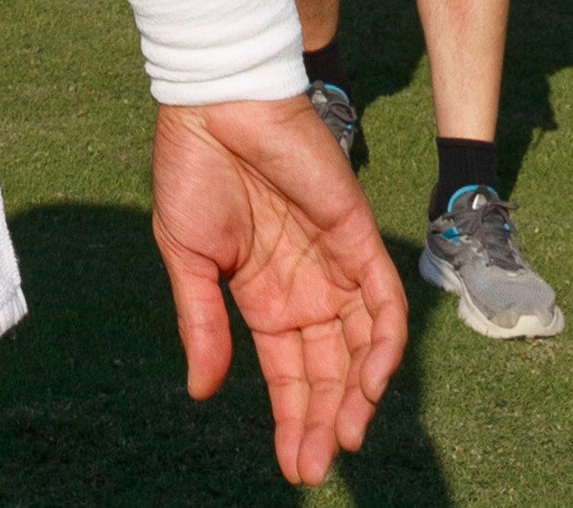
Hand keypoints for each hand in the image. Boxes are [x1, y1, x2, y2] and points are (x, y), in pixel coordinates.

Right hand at [149, 95, 406, 483]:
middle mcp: (307, 288)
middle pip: (329, 370)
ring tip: (343, 440)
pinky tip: (370, 385)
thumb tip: (202, 392)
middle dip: (325, 421)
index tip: (294, 468)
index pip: (289, 373)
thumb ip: (200, 324)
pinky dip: (385, 346)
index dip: (293, 419)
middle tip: (317, 467)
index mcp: (264, 297)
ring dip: (358, 396)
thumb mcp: (187, 259)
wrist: (215, 105)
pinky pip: (385, 303)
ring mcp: (336, 264)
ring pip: (363, 346)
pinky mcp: (358, 237)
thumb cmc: (192, 170)